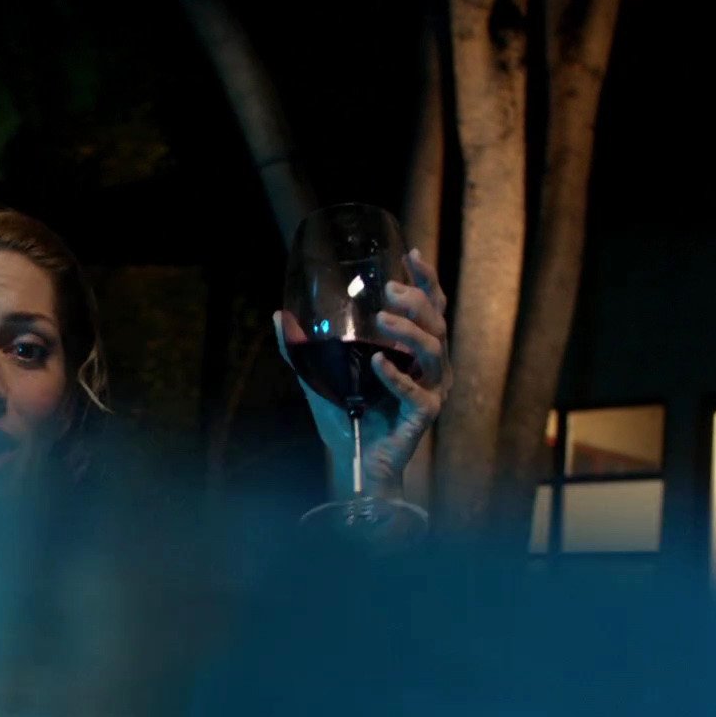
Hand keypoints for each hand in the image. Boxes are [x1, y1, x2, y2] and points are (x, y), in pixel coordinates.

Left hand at [275, 247, 451, 496]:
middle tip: (388, 291)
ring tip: (382, 321)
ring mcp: (431, 389)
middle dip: (416, 302)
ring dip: (409, 331)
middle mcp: (428, 365)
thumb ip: (301, 350)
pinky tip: (378, 365)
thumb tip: (278, 316)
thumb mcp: (319, 377)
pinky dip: (397, 377)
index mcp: (413, 350)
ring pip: (433, 350)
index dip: (425, 281)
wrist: (357, 461)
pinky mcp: (425, 413)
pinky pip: (417, 392)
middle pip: (437, 322)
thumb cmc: (347, 418)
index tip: (410, 255)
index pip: (429, 308)